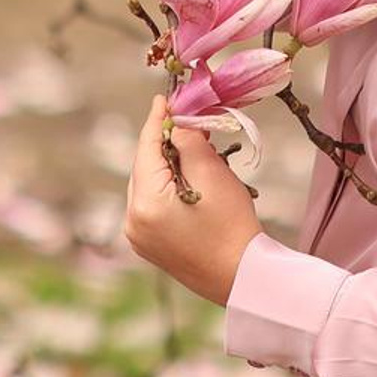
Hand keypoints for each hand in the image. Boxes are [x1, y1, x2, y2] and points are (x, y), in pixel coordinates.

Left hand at [122, 92, 262, 307]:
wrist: (243, 278)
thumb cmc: (232, 227)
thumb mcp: (212, 174)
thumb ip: (188, 141)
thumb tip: (176, 121)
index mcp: (145, 204)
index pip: (146, 148)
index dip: (157, 120)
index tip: (164, 98)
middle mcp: (133, 221)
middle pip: (144, 166)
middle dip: (164, 143)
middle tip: (188, 122)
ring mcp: (138, 236)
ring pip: (147, 184)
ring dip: (167, 165)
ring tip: (193, 150)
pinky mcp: (149, 245)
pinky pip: (151, 203)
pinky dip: (166, 186)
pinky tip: (188, 179)